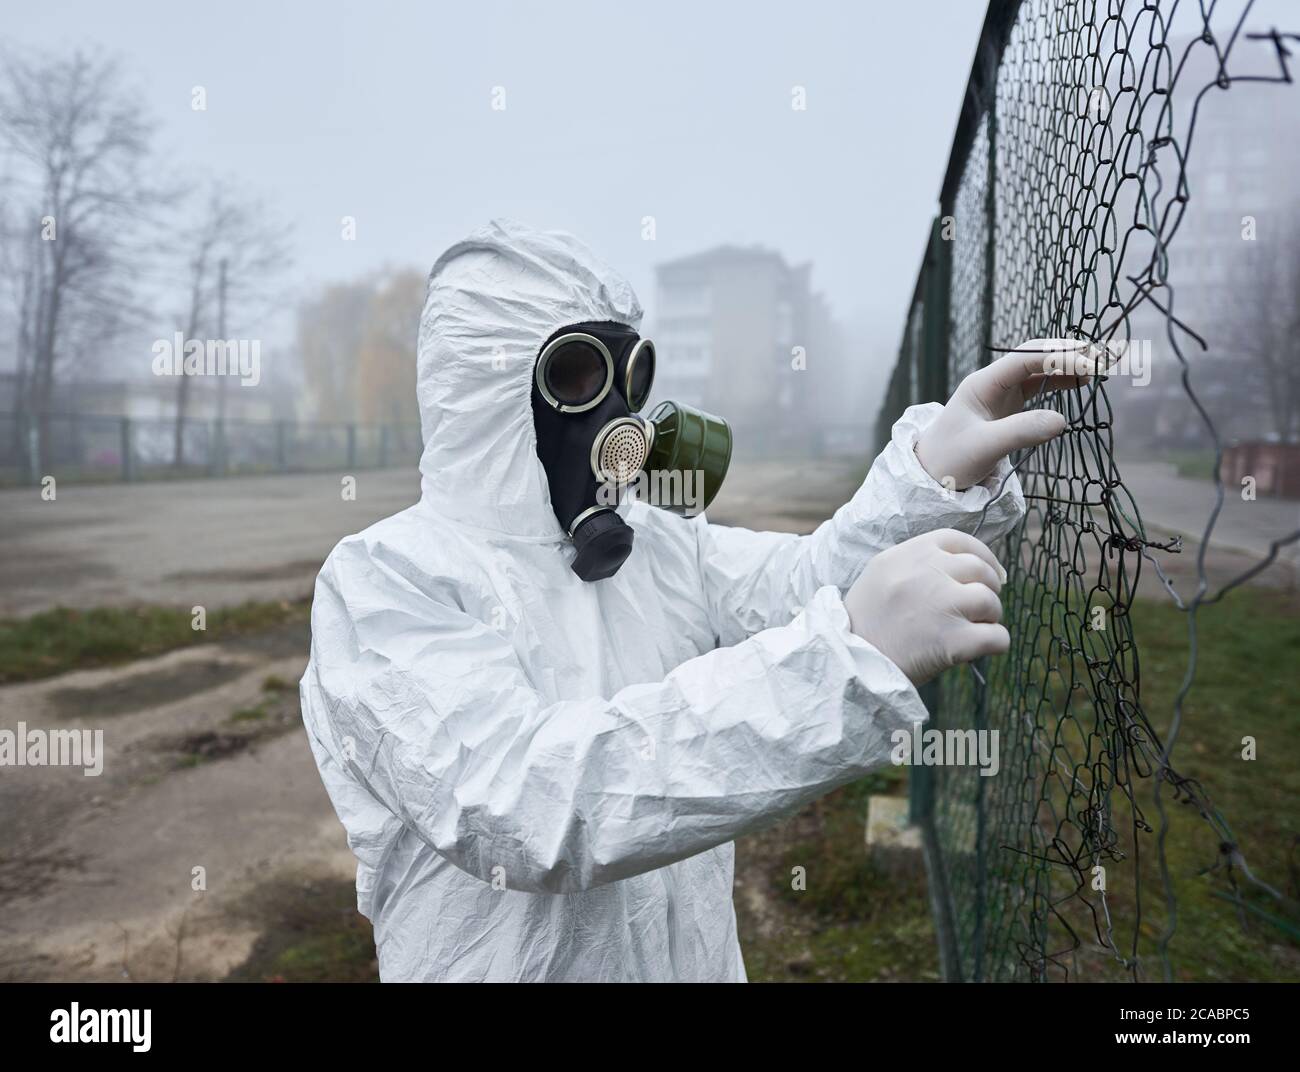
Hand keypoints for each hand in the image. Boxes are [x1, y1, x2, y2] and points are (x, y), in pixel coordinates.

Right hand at [844, 529, 1008, 686]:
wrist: (850, 662)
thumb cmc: (866, 621)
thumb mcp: (882, 574)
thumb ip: (918, 563)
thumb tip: (964, 564)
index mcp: (910, 554)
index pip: (960, 540)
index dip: (982, 556)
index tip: (990, 572)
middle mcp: (928, 573)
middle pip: (980, 570)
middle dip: (989, 588)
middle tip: (981, 607)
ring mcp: (943, 605)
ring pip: (991, 602)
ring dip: (990, 617)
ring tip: (974, 629)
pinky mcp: (953, 640)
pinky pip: (997, 637)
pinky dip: (996, 643)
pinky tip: (980, 648)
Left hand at [915, 338, 1106, 490]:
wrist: (930, 475)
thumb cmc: (949, 459)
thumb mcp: (984, 447)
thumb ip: (1020, 432)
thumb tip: (1061, 421)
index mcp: (982, 384)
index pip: (1025, 359)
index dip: (1058, 358)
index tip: (1088, 366)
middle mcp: (993, 383)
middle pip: (1035, 357)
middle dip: (1068, 354)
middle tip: (1103, 357)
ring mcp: (1001, 395)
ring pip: (1039, 371)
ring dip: (1067, 367)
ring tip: (1099, 366)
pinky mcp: (1008, 409)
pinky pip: (1038, 388)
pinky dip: (1059, 383)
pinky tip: (1080, 382)